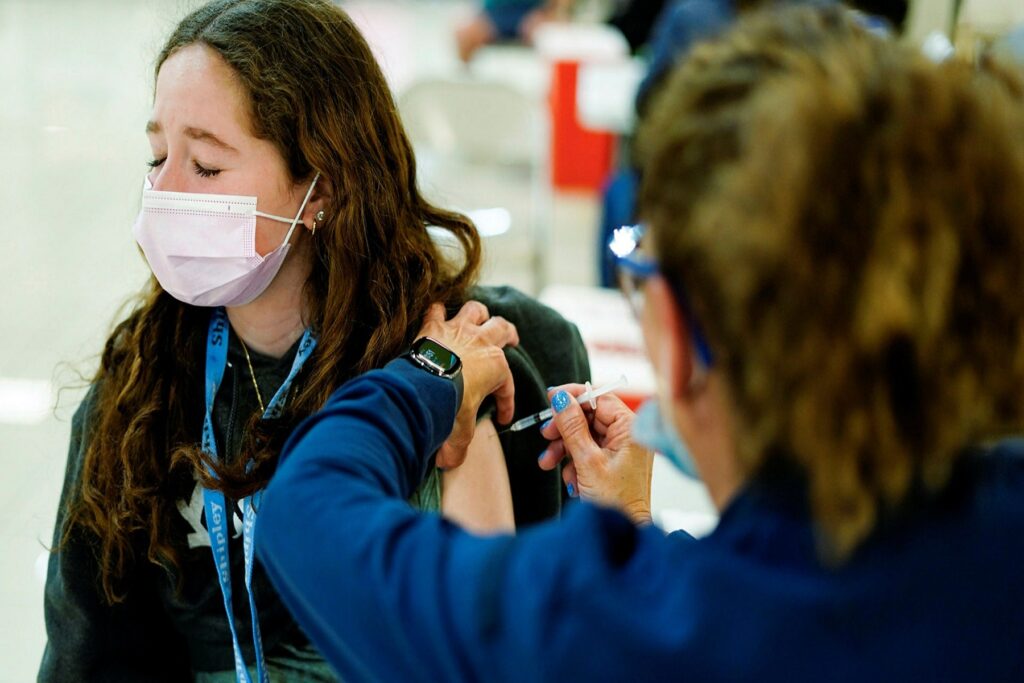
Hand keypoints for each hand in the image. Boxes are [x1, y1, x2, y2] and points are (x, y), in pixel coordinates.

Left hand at [415, 301, 518, 468]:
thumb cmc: (447, 408)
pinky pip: (436, 309)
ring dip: (478, 314)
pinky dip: (436, 312)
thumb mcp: (459, 433)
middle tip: (510, 339)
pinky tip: (436, 315)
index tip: (501, 418)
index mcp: (496, 367)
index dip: (506, 405)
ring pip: (476, 309)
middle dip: (508, 334)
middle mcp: (481, 343)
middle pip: (502, 328)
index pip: (506, 387)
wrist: (420, 390)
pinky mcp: (433, 327)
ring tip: (478, 319)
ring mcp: (457, 331)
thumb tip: (449, 463)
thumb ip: (458, 448)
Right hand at [538, 386, 653, 524]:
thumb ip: (572, 427)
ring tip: (549, 462)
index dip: (574, 397)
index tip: (551, 398)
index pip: (600, 398)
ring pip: (584, 435)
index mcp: (630, 429)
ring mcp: (620, 450)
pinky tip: (569, 477)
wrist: (622, 533)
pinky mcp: (612, 463)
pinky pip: (587, 451)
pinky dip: (573, 460)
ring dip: (564, 447)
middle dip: (564, 429)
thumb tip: (561, 398)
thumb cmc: (615, 502)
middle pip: (589, 417)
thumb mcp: (587, 461)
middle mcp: (628, 436)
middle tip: (546, 434)